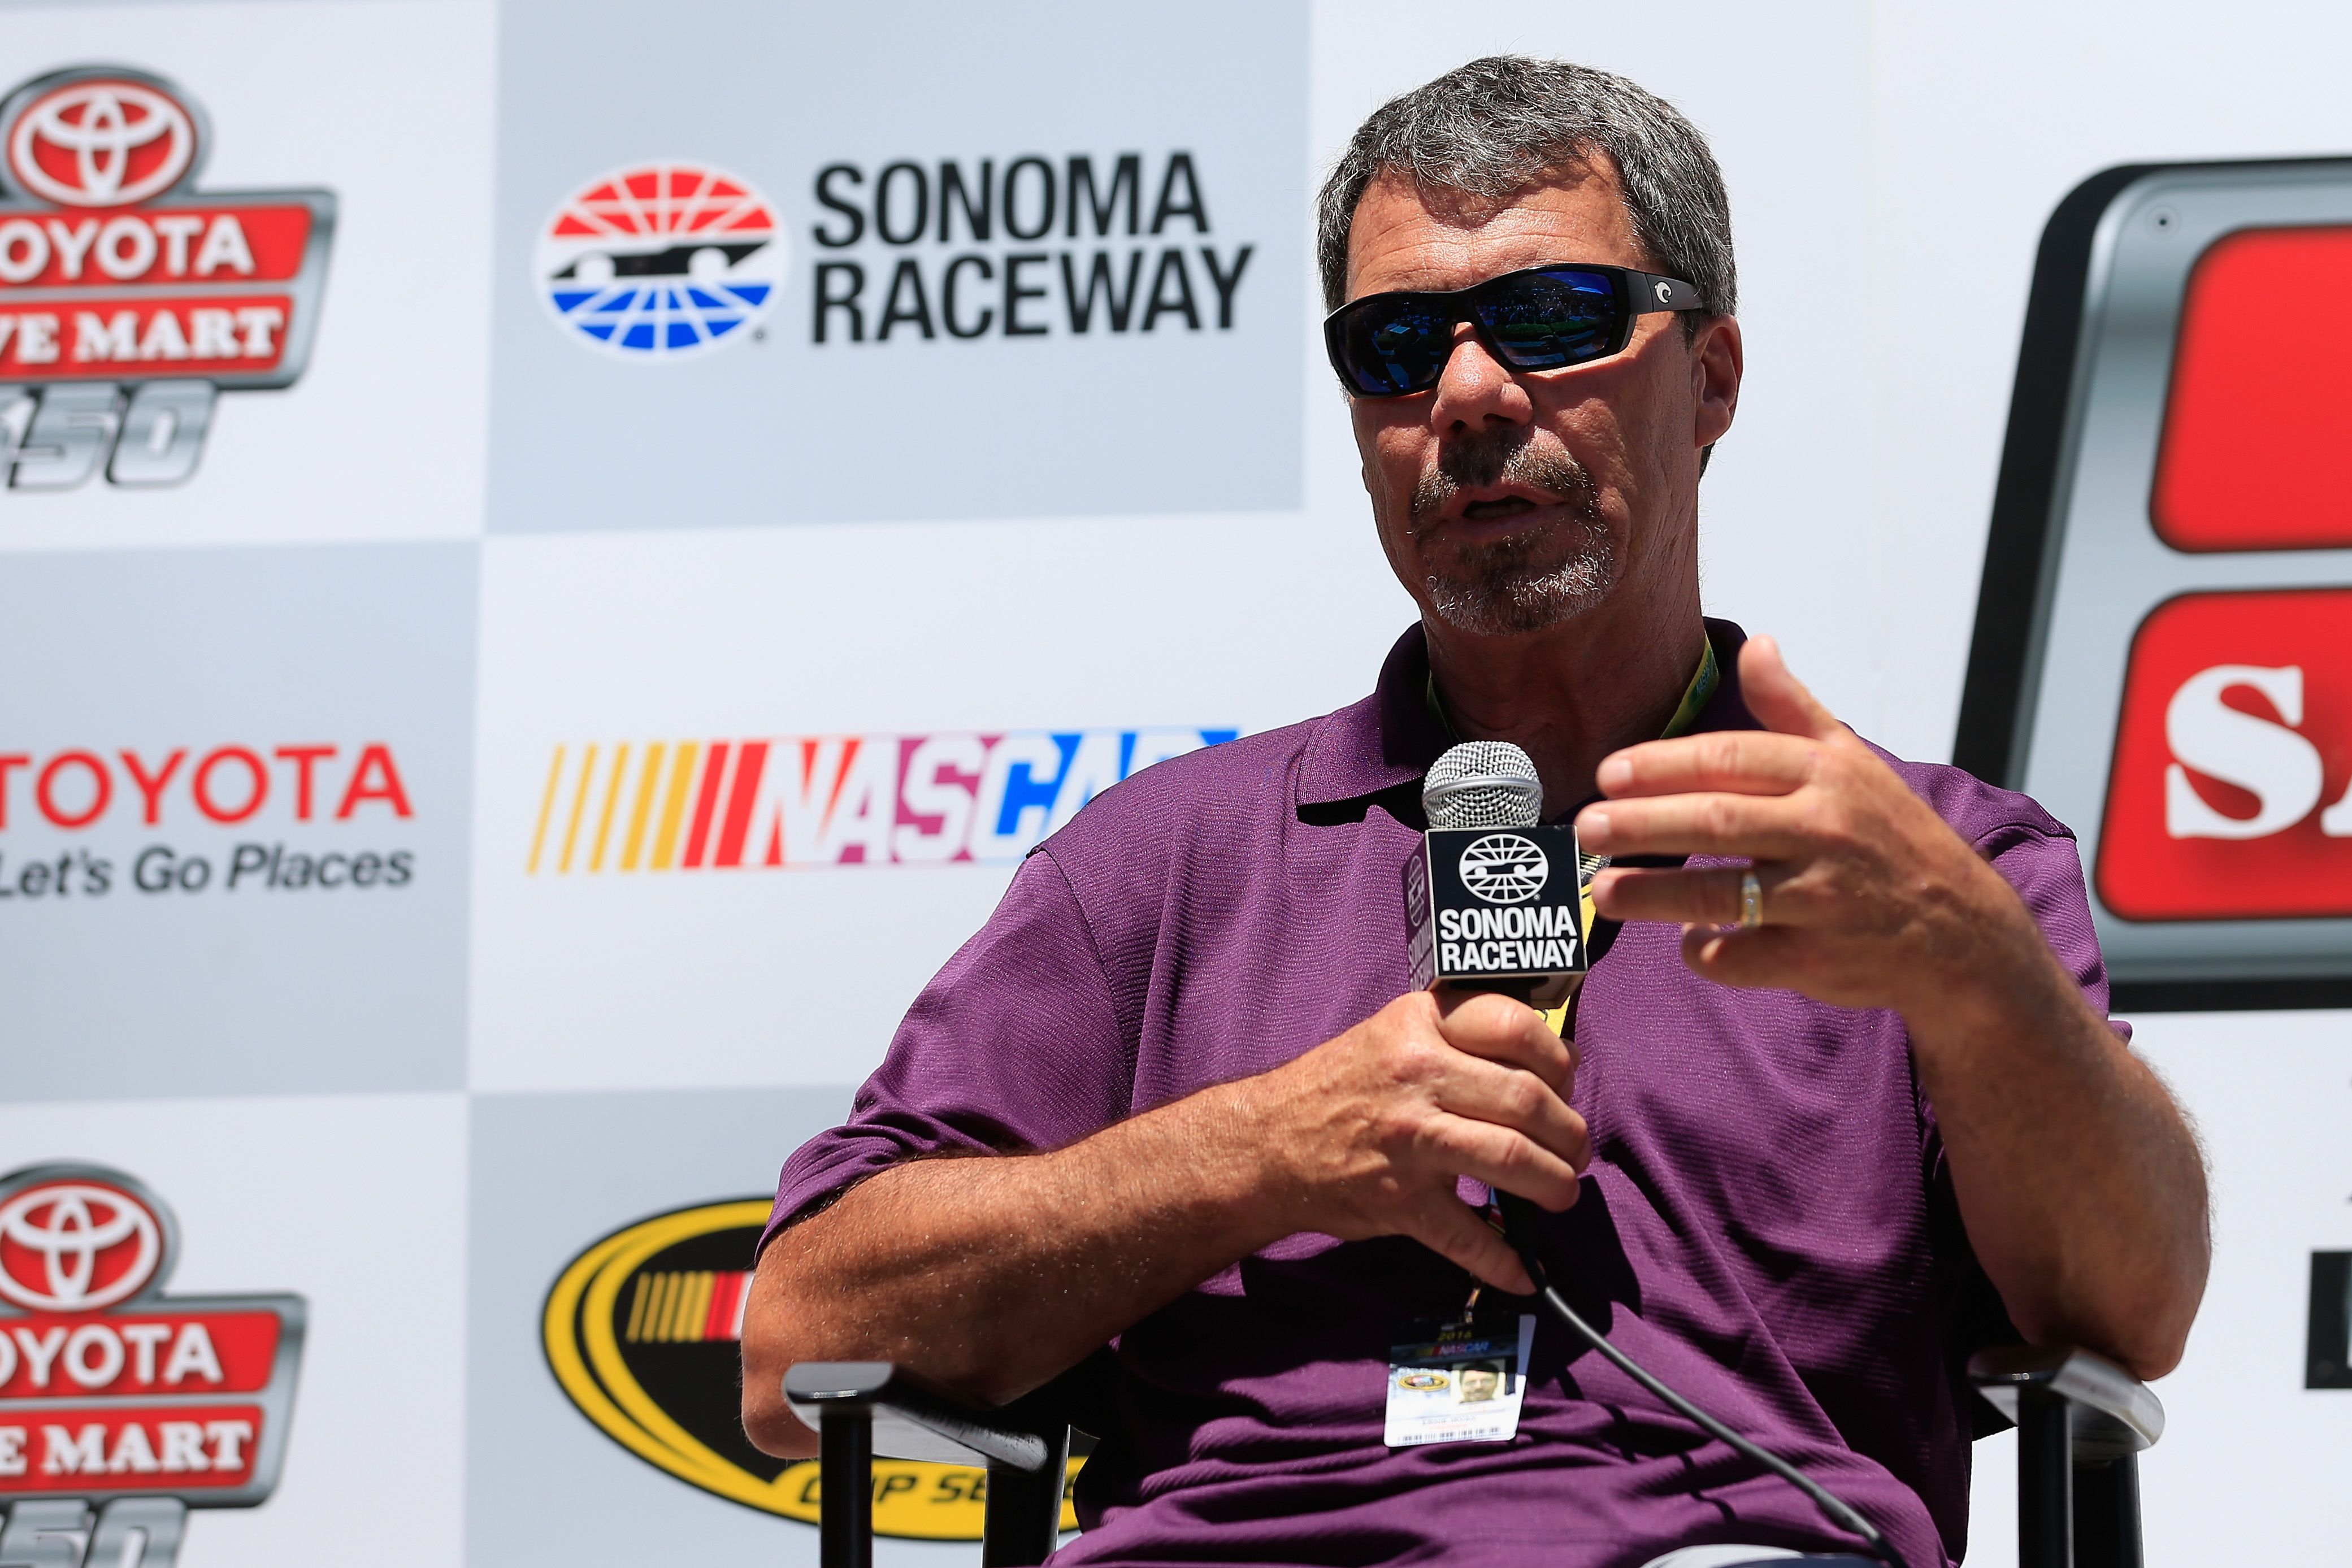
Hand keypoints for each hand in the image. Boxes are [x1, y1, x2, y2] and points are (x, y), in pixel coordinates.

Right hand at [1255, 989, 1588, 1293]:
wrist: (1267, 1143)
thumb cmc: (1341, 1087)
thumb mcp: (1395, 1033)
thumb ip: (1462, 1036)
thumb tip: (1558, 1062)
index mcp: (1419, 1025)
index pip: (1515, 1027)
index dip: (1559, 1060)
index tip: (1566, 1084)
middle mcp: (1417, 1076)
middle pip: (1528, 1099)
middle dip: (1570, 1133)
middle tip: (1575, 1151)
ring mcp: (1410, 1140)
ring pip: (1513, 1159)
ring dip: (1556, 1185)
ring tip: (1561, 1194)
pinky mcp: (1399, 1201)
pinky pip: (1469, 1238)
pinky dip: (1506, 1263)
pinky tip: (1525, 1274)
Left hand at [1575, 635, 2042, 1019]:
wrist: (1962, 932)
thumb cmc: (1893, 838)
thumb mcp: (1852, 763)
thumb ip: (1793, 709)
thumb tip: (1756, 645)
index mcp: (1826, 776)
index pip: (1731, 760)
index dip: (1663, 765)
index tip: (1608, 772)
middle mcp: (1825, 832)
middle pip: (1717, 822)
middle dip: (1642, 824)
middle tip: (1587, 825)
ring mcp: (1822, 899)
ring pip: (1722, 893)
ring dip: (1654, 893)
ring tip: (1604, 890)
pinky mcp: (1818, 959)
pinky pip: (1744, 957)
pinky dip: (1706, 952)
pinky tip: (1684, 942)